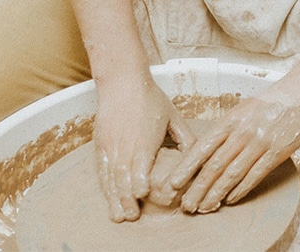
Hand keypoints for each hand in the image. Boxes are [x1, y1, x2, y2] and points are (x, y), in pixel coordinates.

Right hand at [92, 72, 195, 221]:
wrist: (122, 82)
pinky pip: (102, 170)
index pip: (140, 163)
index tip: (144, 195)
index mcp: (145, 138)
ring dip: (114, 197)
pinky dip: (105, 186)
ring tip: (119, 215)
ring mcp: (111, 146)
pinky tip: (109, 197)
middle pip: (124, 176)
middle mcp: (126, 144)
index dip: (140, 180)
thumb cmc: (151, 98)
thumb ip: (185, 137)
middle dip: (127, 198)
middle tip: (132, 216)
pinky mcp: (101, 145)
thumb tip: (197, 154)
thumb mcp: (173, 116)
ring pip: (111, 177)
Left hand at [169, 90, 299, 212]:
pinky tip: (231, 199)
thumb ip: (225, 128)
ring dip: (216, 194)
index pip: (202, 147)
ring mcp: (260, 142)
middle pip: (214, 165)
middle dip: (197, 188)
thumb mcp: (242, 109)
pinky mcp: (277, 151)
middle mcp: (242, 131)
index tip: (174, 183)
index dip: (186, 167)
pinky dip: (241, 190)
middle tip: (187, 205)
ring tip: (205, 207)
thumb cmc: (271, 102)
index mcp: (231, 119)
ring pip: (231, 174)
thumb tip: (205, 149)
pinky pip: (255, 175)